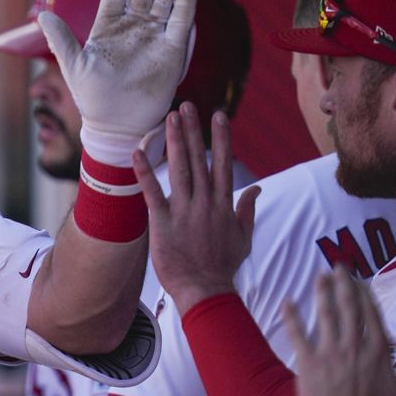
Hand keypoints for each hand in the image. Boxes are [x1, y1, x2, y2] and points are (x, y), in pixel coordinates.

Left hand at [39, 0, 196, 164]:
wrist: (116, 124)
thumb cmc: (91, 97)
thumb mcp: (73, 67)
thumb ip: (61, 40)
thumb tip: (42, 16)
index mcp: (107, 26)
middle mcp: (132, 27)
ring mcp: (153, 37)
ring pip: (163, 1)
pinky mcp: (172, 52)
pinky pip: (180, 23)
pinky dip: (184, 5)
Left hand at [137, 103, 259, 312]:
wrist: (205, 290)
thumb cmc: (223, 266)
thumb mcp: (243, 237)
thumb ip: (247, 210)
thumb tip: (258, 189)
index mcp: (224, 204)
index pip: (223, 164)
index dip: (221, 138)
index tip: (218, 115)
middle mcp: (206, 202)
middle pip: (199, 159)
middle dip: (193, 131)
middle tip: (187, 105)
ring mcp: (184, 210)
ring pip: (180, 169)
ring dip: (174, 142)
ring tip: (170, 117)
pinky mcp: (163, 221)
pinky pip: (153, 192)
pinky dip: (145, 172)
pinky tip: (138, 151)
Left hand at [285, 268, 395, 395]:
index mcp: (378, 352)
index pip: (372, 316)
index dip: (365, 296)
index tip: (360, 282)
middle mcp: (354, 346)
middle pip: (349, 308)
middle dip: (344, 285)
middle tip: (339, 266)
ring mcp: (330, 351)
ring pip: (326, 314)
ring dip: (322, 293)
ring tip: (319, 276)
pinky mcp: (308, 360)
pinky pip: (297, 334)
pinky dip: (291, 317)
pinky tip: (287, 302)